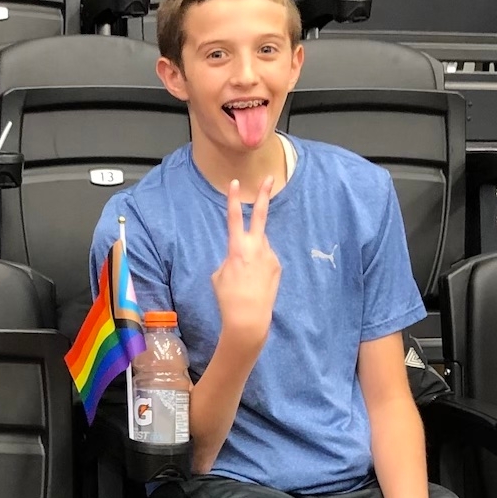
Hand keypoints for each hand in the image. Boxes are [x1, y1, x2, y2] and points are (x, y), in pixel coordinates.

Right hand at [209, 176, 279, 345]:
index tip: (235, 183)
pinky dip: (260, 264)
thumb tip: (240, 255)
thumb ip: (230, 258)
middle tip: (269, 179)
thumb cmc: (228, 298)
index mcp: (237, 248)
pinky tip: (255, 280)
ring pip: (261, 243)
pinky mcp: (277, 266)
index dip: (233, 199)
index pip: (233, 218)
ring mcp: (269, 256)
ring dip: (254, 250)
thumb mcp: (219, 275)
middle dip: (263, 196)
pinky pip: (266, 258)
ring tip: (246, 273)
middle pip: (260, 216)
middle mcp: (256, 247)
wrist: (249, 318)